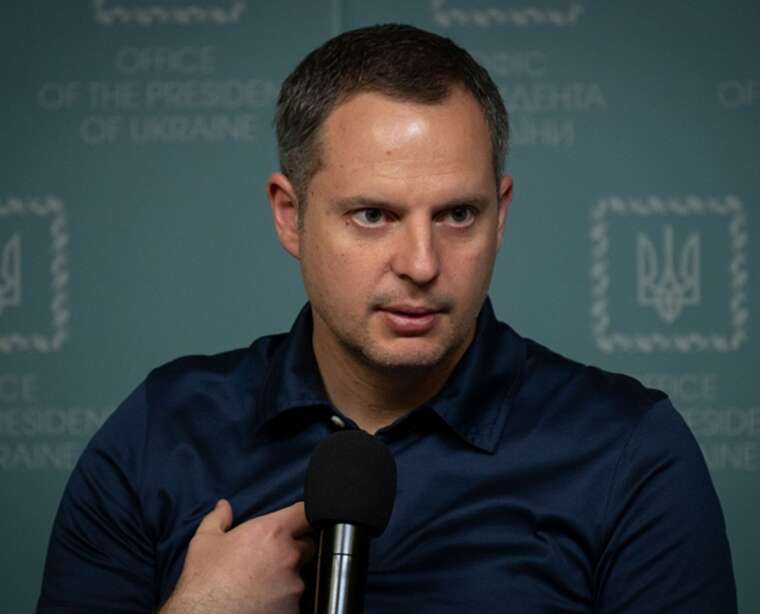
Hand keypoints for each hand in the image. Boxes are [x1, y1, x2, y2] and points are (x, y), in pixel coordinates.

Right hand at [160, 499, 313, 613]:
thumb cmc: (204, 581)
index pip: (304, 513)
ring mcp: (294, 585)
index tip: (295, 522)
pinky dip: (283, 599)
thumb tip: (223, 506)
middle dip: (293, 549)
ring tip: (261, 584)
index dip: (301, 516)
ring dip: (286, 576)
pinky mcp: (294, 609)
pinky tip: (263, 601)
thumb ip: (218, 519)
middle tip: (270, 559)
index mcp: (271, 532)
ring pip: (299, 575)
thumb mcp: (204, 542)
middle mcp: (289, 556)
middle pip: (306, 545)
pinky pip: (294, 599)